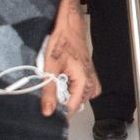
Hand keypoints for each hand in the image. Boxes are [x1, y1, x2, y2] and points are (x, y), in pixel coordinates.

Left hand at [41, 0, 98, 116]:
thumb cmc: (62, 40)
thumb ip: (49, 90)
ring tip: (56, 85)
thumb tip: (47, 110)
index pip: (72, 108)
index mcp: (83, 81)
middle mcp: (90, 81)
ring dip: (67, 95)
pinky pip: (83, 90)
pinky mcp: (89, 74)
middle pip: (75, 104)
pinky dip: (73, 89)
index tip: (48, 115)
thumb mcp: (50, 66)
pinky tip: (65, 82)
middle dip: (62, 103)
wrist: (69, 25)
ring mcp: (91, 78)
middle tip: (49, 96)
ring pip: (79, 97)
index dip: (58, 113)